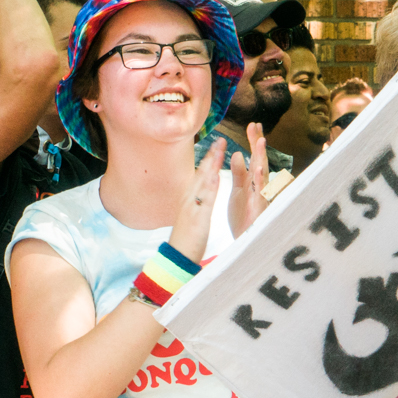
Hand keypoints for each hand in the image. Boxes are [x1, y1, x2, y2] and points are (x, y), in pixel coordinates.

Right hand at [169, 135, 226, 259]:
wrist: (176, 258)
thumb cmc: (186, 240)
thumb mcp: (190, 217)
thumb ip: (195, 203)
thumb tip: (199, 194)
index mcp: (189, 199)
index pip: (200, 175)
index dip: (209, 160)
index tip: (217, 145)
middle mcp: (189, 200)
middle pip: (201, 174)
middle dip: (211, 156)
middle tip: (221, 139)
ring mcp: (192, 208)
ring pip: (203, 182)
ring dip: (212, 164)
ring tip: (220, 149)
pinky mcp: (197, 219)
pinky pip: (205, 200)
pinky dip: (210, 187)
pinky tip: (216, 175)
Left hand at [226, 125, 270, 236]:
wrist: (243, 240)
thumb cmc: (243, 217)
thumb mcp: (238, 191)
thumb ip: (239, 173)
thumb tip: (237, 153)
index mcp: (252, 181)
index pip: (254, 157)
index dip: (254, 141)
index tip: (253, 124)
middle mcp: (259, 187)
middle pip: (260, 161)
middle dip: (258, 144)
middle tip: (256, 126)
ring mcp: (261, 197)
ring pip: (263, 175)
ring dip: (261, 158)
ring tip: (260, 141)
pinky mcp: (259, 209)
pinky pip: (260, 194)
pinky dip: (259, 182)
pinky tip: (257, 170)